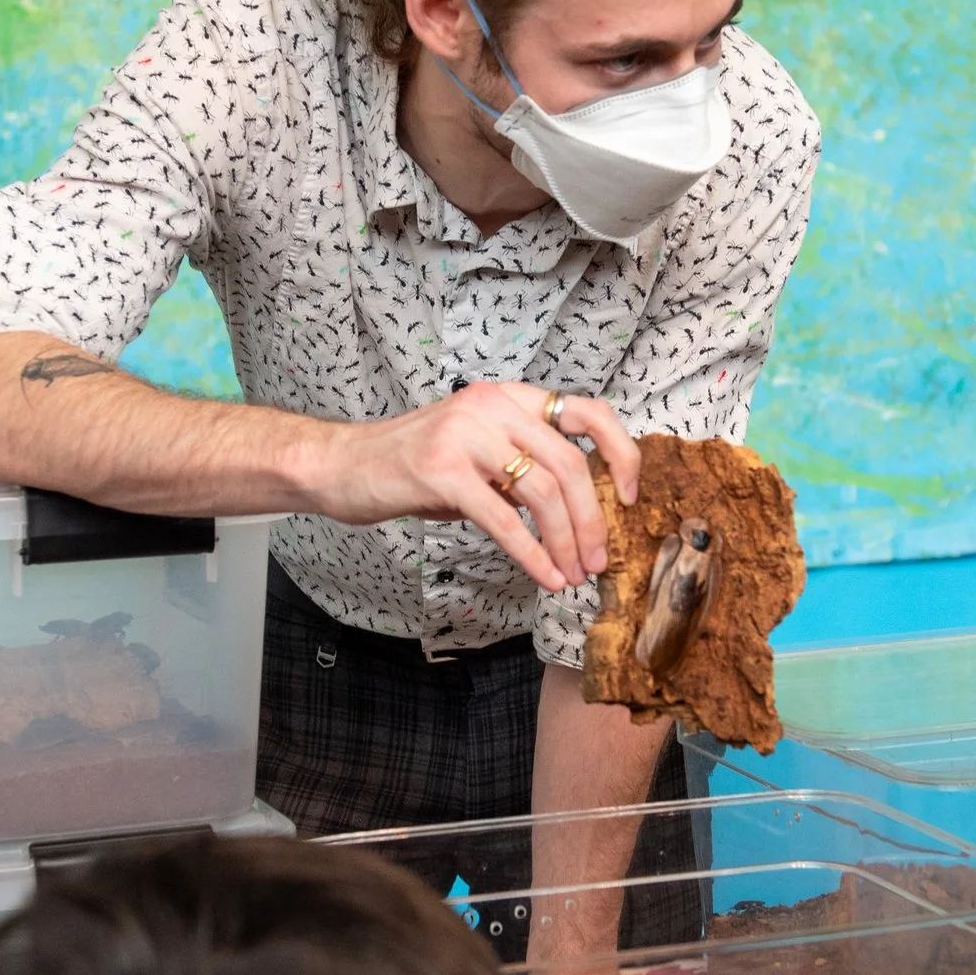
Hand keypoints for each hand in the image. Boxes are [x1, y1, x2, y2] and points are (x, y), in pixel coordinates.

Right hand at [302, 384, 641, 592]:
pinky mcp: (442, 471)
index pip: (588, 412)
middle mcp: (492, 405)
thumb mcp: (479, 453)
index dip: (621, 454)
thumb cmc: (415, 466)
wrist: (344, 466)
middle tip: (598, 560)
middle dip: (592, 520)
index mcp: (509, 397)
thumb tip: (582, 511)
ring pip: (543, 493)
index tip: (631, 497)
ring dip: (565, 542)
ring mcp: (466, 434)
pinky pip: (504, 520)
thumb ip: (525, 467)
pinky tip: (546, 577)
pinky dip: (533, 554)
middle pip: (570, 465)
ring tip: (573, 575)